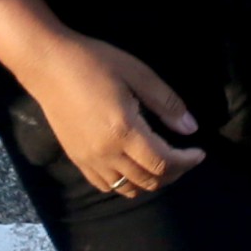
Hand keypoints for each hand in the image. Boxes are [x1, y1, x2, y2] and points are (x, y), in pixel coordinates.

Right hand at [29, 32, 202, 197]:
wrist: (49, 65)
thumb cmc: (96, 62)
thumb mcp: (138, 74)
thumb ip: (166, 103)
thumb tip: (191, 129)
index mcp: (124, 131)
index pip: (162, 162)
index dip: (185, 162)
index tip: (200, 152)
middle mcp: (106, 154)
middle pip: (147, 181)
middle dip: (173, 174)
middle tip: (186, 157)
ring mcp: (88, 161)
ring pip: (126, 189)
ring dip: (151, 182)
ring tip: (165, 163)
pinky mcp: (76, 160)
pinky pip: (106, 185)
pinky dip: (126, 184)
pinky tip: (135, 166)